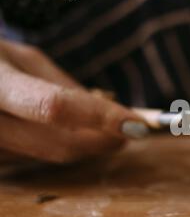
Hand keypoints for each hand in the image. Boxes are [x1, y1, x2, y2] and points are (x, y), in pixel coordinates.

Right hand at [0, 40, 147, 163]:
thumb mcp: (24, 58)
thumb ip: (65, 87)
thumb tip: (109, 114)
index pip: (54, 107)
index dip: (100, 117)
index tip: (136, 124)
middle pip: (61, 145)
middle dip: (104, 140)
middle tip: (130, 128)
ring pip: (54, 156)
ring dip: (88, 144)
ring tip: (104, 126)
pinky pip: (41, 159)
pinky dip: (65, 146)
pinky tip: (71, 132)